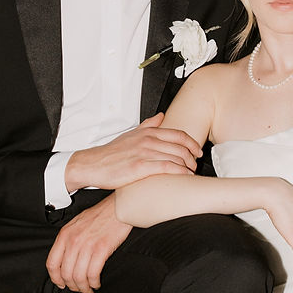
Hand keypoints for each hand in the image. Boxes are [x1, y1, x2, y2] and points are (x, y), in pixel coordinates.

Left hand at [46, 195, 131, 292]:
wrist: (118, 208)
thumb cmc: (100, 215)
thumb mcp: (77, 224)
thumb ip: (68, 240)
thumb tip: (65, 259)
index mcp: (65, 235)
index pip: (52, 263)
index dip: (55, 278)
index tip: (60, 284)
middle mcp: (73, 241)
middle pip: (66, 273)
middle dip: (72, 286)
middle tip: (79, 288)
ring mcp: (87, 245)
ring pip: (79, 276)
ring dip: (84, 287)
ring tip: (89, 288)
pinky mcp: (101, 249)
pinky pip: (93, 273)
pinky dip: (94, 282)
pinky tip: (96, 283)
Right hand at [65, 114, 202, 192]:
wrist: (94, 164)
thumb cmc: (112, 152)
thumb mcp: (131, 134)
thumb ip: (148, 125)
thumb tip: (161, 116)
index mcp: (148, 132)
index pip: (178, 135)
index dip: (192, 143)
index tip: (198, 151)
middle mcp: (148, 141)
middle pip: (181, 147)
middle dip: (192, 157)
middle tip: (195, 165)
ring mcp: (144, 153)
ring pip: (176, 157)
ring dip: (188, 166)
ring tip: (190, 172)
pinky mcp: (140, 167)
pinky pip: (166, 167)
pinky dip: (179, 172)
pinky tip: (184, 176)